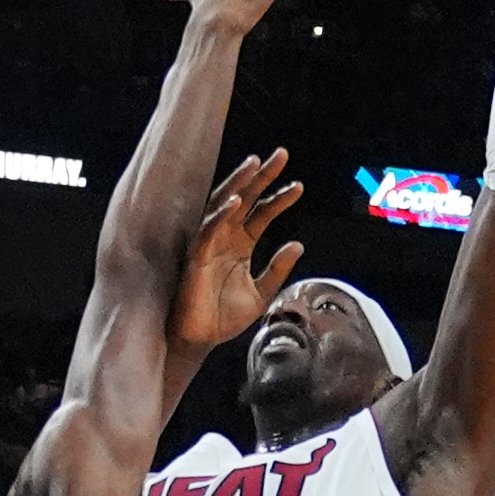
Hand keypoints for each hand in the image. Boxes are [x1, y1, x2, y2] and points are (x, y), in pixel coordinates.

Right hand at [169, 149, 305, 348]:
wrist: (199, 340)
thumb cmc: (223, 319)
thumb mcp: (261, 294)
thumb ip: (277, 270)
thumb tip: (298, 245)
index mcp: (241, 245)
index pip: (262, 213)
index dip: (279, 198)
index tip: (299, 186)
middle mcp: (225, 238)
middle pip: (245, 199)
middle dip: (261, 176)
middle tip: (281, 154)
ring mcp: (209, 244)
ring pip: (223, 205)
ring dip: (238, 184)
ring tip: (254, 163)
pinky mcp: (195, 257)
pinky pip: (208, 231)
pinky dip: (220, 216)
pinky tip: (235, 203)